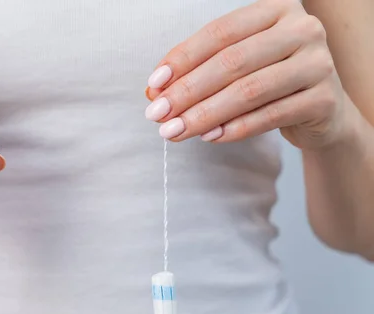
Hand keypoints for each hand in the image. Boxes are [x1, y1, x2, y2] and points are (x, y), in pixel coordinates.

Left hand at [145, 0, 346, 149]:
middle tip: (158, 114)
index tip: (154, 85)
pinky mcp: (324, 99)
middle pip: (232, 62)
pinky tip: (209, 137)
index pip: (219, 33)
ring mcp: (318, 63)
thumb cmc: (270, 80)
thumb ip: (201, 70)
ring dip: (204, 114)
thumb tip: (155, 90)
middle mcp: (302, 29)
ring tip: (175, 131)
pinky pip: (270, 116)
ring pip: (249, 90)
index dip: (182, 59)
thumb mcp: (239, 65)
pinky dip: (235, 129)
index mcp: (275, 9)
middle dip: (187, 91)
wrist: (322, 110)